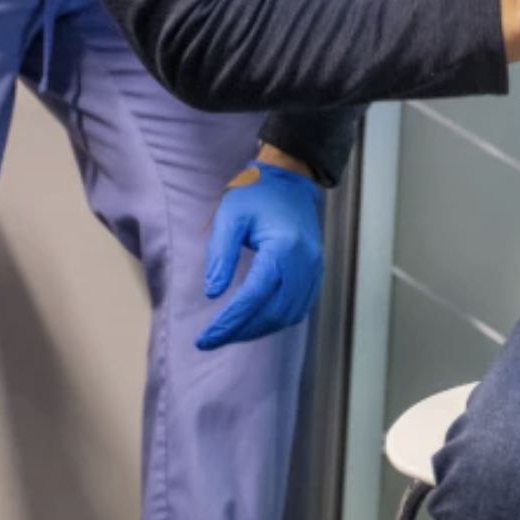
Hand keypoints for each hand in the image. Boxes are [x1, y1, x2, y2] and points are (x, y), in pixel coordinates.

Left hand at [196, 160, 323, 349]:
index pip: (253, 297)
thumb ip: (220, 255)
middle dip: (240, 332)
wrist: (291, 179)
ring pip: (288, 315)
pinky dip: (276, 320)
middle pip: (272, 312)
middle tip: (212, 340)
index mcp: (282, 248)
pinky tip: (256, 322)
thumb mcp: (229, 216)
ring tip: (230, 333)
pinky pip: (299, 307)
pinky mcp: (315, 271)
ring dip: (258, 329)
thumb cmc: (256, 194)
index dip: (228, 322)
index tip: (204, 338)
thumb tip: (213, 293)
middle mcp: (303, 263)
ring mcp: (313, 268)